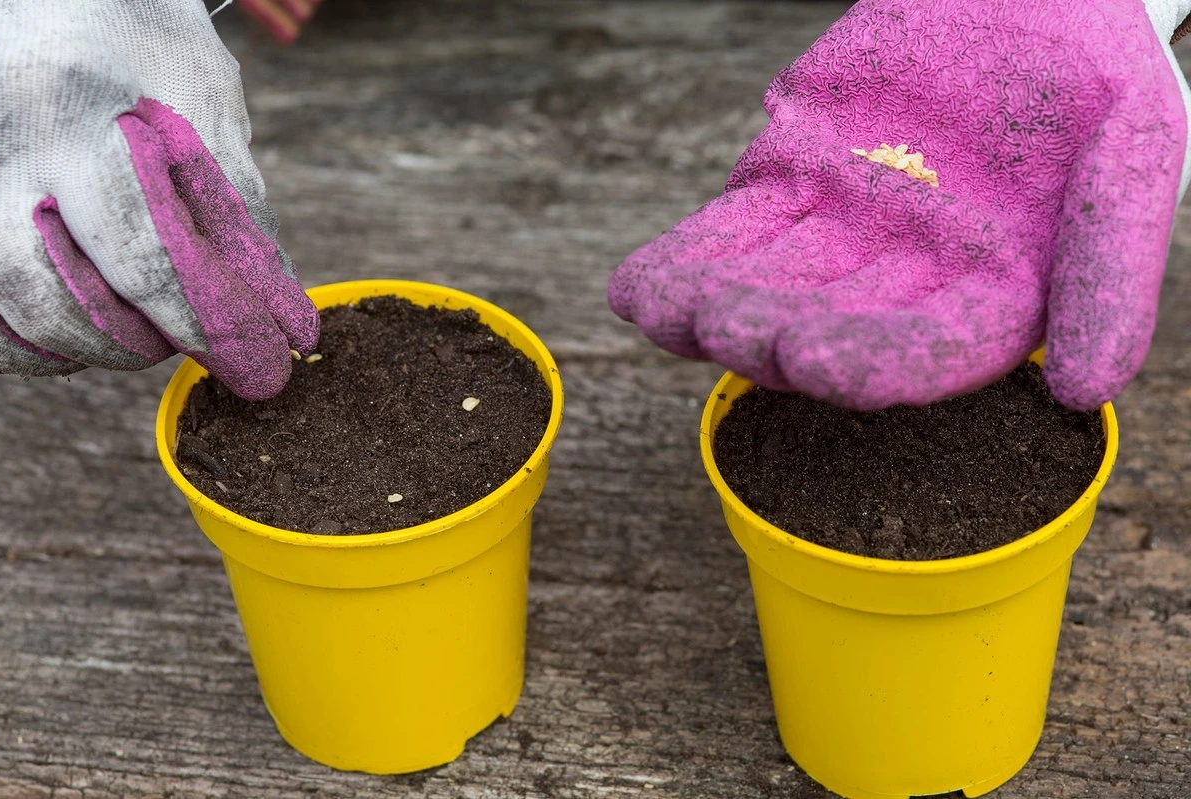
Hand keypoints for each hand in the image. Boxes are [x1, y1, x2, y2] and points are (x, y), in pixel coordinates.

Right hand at [0, 0, 318, 398]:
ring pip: (1, 304)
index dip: (199, 313)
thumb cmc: (136, 37)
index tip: (255, 353)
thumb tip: (277, 304)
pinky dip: (25, 340)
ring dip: (79, 345)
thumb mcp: (201, 93)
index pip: (136, 240)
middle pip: (44, 286)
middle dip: (128, 338)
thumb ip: (236, 198)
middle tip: (184, 341)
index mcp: (74, 106)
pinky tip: (79, 332)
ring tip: (140, 336)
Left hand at [609, 0, 1190, 409]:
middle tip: (733, 328)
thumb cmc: (1092, 75)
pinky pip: (727, 233)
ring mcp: (836, 237)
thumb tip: (1085, 393)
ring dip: (713, 305)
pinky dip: (683, 261)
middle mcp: (902, 282)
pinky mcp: (783, 184)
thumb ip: (1111, 269)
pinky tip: (637, 289)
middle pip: (829, 324)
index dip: (871, 362)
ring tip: (670, 311)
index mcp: (987, 298)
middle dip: (775, 331)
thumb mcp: (1134, 152)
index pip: (926, 352)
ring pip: (765, 284)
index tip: (816, 361)